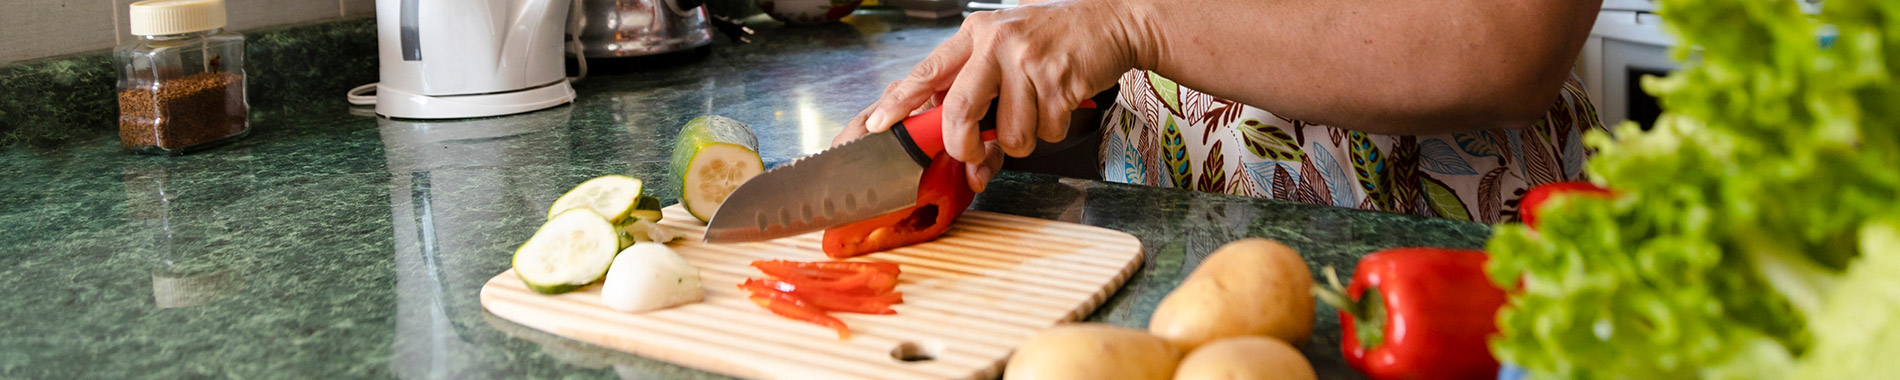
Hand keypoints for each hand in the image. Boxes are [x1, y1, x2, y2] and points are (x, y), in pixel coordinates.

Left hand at [834, 0, 1139, 190]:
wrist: (1111, 23)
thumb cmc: (1052, 43)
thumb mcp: (1005, 51)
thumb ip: (976, 92)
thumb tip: (963, 156)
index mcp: (975, 35)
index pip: (926, 72)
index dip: (898, 104)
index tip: (874, 127)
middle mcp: (996, 43)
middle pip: (959, 112)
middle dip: (966, 146)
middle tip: (978, 153)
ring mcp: (1028, 61)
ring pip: (1009, 134)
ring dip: (1024, 139)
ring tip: (1037, 110)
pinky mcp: (1060, 79)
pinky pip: (1046, 132)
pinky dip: (1054, 129)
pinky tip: (1060, 102)